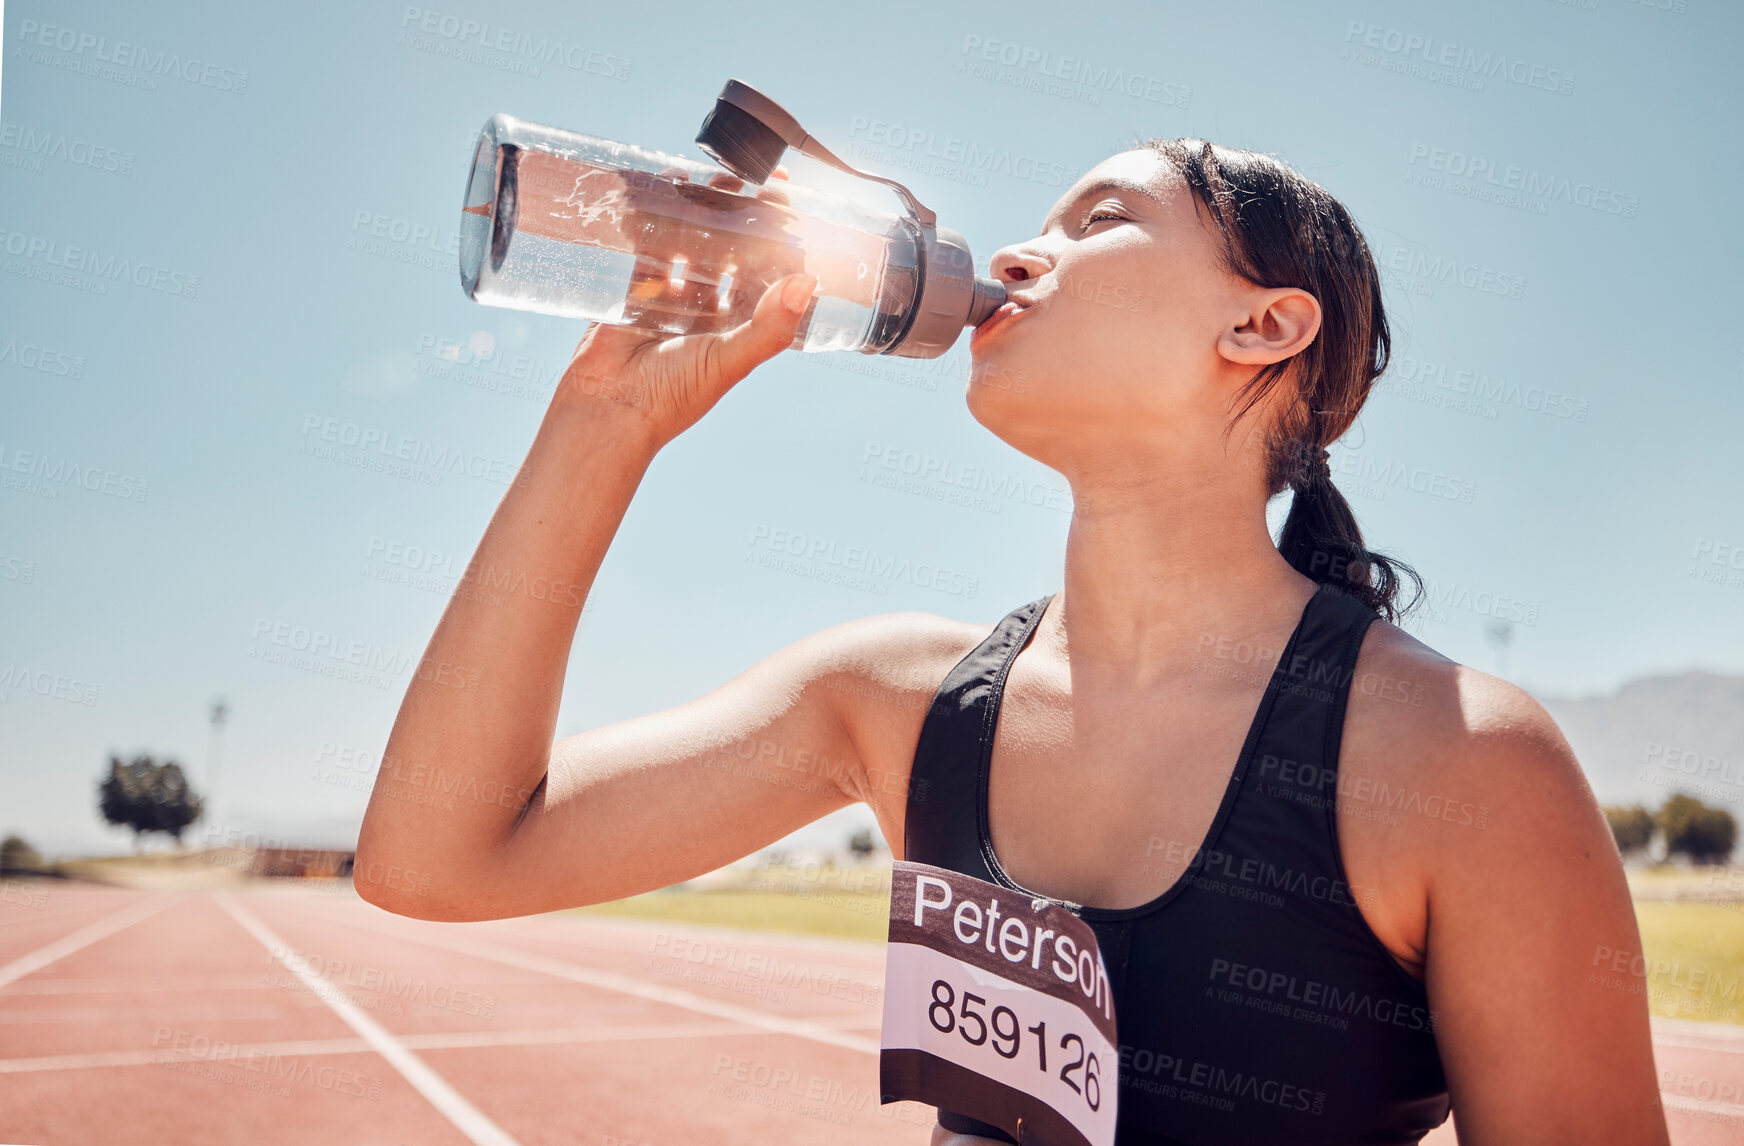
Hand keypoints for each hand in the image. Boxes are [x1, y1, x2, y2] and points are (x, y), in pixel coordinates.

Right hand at [554, 166, 814, 450]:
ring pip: (694, 250)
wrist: (608, 410)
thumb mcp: (729, 361)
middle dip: (744, 225)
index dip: (782, 249)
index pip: (769, 281)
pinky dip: (657, 225)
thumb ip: (769, 327)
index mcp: (740, 332)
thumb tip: (806, 283)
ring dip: (704, 219)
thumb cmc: (673, 396)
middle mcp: (711, 316)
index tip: (794, 212)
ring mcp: (673, 303)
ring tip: (716, 181)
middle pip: (733, 259)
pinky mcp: (636, 294)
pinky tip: (667, 194)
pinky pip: (650, 250)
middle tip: (756, 183)